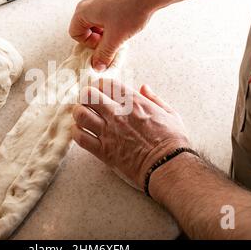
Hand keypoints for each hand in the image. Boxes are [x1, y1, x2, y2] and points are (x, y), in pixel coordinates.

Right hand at [69, 0, 154, 70]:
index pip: (75, 33)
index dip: (87, 44)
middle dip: (97, 38)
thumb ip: (104, 54)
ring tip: (119, 33)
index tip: (100, 46)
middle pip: (85, 26)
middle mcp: (90, 1)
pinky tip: (126, 23)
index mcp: (84, 10)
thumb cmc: (132, 6)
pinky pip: (107, 12)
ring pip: (97, 20)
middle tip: (110, 41)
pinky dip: (113, 21)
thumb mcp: (115, 38)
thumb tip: (98, 64)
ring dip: (105, 30)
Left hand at [71, 79, 189, 189]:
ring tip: (83, 117)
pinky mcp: (104, 151)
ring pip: (80, 114)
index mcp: (134, 102)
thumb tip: (144, 87)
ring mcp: (109, 132)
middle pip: (88, 94)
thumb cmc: (173, 141)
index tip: (101, 90)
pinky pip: (80, 138)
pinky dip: (77, 133)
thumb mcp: (170, 113)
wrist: (169, 166)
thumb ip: (154, 98)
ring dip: (79, 113)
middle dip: (86, 96)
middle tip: (89, 102)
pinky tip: (82, 132)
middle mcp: (118, 114)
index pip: (106, 83)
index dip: (100, 84)